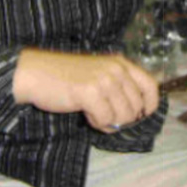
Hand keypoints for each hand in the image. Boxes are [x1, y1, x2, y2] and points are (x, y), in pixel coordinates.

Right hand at [12, 50, 158, 132]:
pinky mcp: (91, 92)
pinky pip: (106, 120)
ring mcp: (105, 80)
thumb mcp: (99, 74)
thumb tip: (137, 113)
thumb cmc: (66, 77)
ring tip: (92, 112)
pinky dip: (97, 123)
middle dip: (122, 118)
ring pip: (124, 116)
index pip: (151, 85)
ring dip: (109, 121)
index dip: (150, 105)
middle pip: (136, 107)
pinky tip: (85, 113)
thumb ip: (119, 87)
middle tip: (102, 114)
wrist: (36, 74)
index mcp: (121, 63)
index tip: (141, 115)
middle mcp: (116, 69)